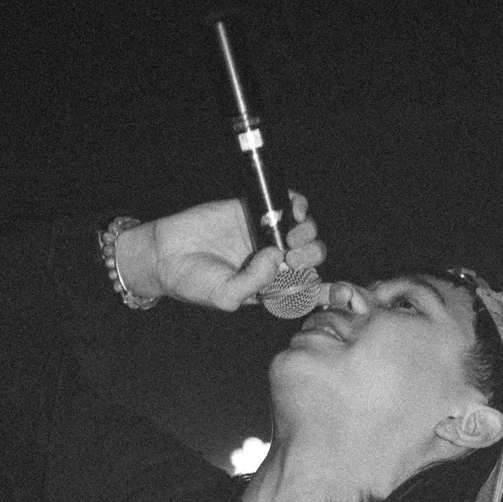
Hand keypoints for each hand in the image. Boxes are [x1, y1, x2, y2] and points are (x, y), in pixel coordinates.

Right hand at [116, 192, 324, 311]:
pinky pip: (288, 205)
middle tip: (291, 258)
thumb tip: (278, 255)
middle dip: (311, 257)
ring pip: (304, 232)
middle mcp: (272, 262)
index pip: (306, 290)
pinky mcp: (255, 210)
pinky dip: (297, 206)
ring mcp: (265, 235)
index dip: (326, 289)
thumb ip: (256, 282)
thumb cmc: (193, 282)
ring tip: (288, 239)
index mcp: (269, 288)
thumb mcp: (226, 295)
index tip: (337, 290)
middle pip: (310, 258)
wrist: (165, 253)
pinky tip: (294, 212)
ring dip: (307, 234)